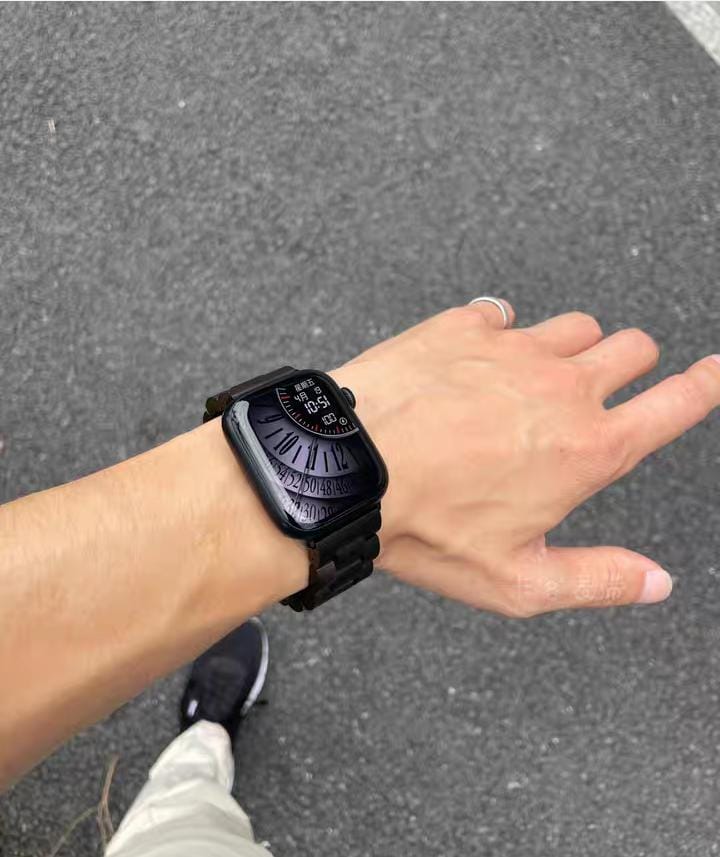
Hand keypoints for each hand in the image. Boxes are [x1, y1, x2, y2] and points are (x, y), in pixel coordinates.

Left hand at [332, 302, 719, 616]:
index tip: (718, 370)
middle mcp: (562, 387)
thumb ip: (598, 580)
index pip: (675, 405)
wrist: (349, 469)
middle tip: (602, 386)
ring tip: (534, 380)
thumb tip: (657, 582)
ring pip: (577, 325)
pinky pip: (505, 313)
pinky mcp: (465, 325)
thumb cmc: (428, 527)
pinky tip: (474, 361)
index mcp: (587, 449)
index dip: (707, 385)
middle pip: (633, 347)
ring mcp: (514, 348)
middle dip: (632, 363)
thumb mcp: (518, 580)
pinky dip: (500, 333)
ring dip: (571, 347)